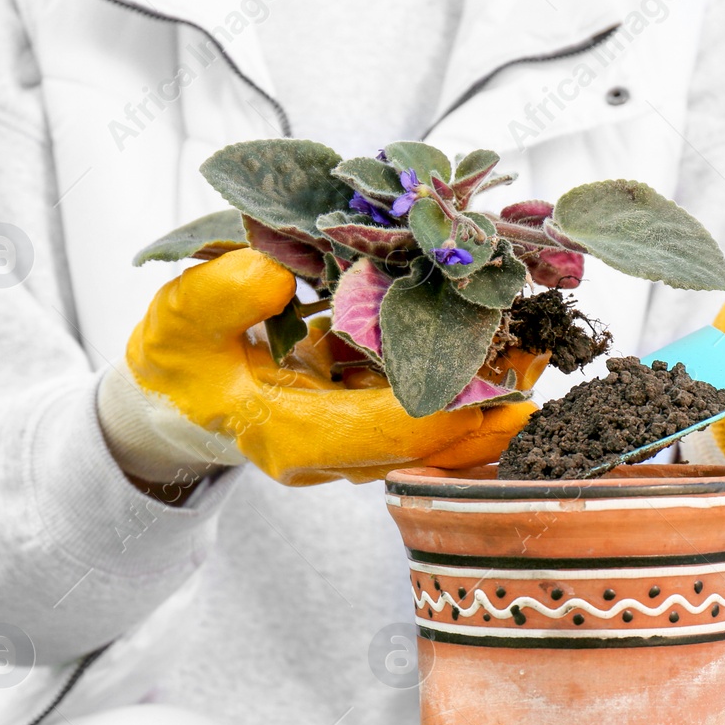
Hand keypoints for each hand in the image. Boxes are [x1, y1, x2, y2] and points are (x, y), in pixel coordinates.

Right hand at [98, 249, 532, 487]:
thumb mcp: (177, 324)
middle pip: (439, 438)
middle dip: (496, 398)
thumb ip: (216, 298)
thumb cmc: (179, 362)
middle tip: (548, 347)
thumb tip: (272, 271)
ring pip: (445, 426)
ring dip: (493, 386)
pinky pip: (434, 404)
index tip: (504, 366)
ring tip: (543, 338)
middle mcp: (343, 453)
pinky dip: (469, 372)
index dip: (454, 400)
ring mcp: (362, 441)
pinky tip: (505, 331)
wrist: (178, 398)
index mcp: (298, 440)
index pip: (396, 430)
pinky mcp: (373, 418)